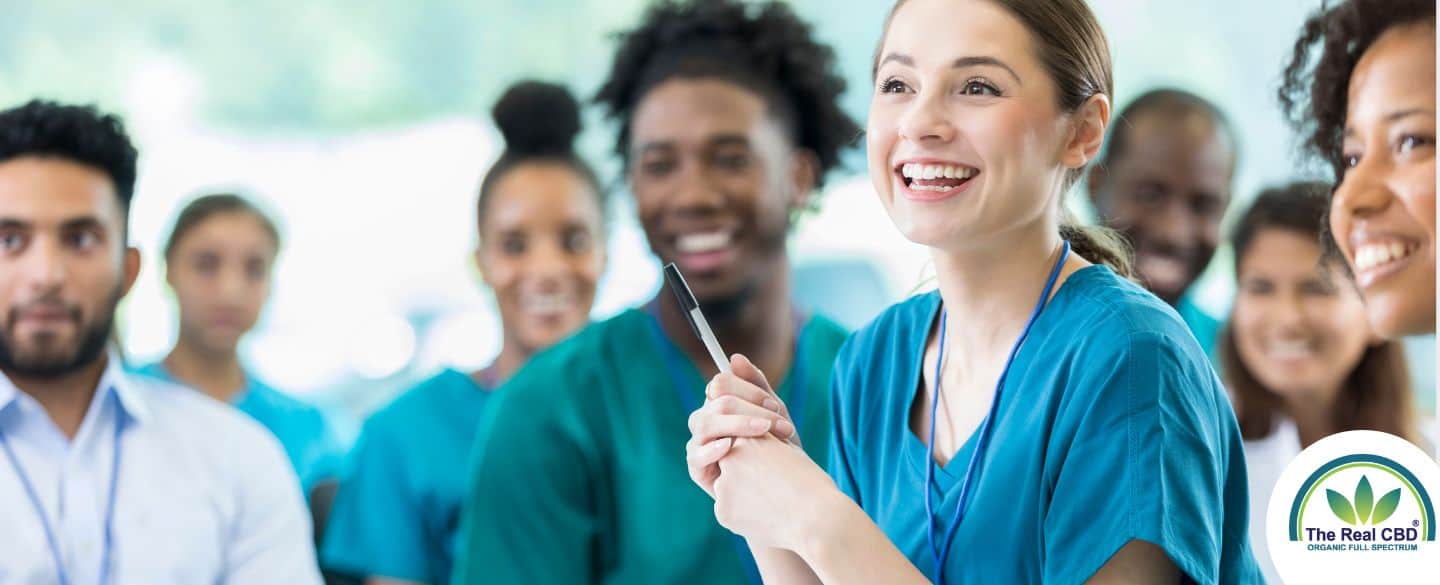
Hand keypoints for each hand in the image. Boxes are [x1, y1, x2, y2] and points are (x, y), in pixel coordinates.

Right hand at [686, 354, 799, 497]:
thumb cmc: (779, 448)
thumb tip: (734, 358)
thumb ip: (757, 385)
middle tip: (781, 425)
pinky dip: (713, 448)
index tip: (774, 406)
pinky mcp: (697, 468)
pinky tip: (730, 446)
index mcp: (720, 403)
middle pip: (716, 402)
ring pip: (706, 422)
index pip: (720, 383)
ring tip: (764, 432)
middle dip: (751, 410)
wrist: (785, 488)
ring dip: (738, 425)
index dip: (748, 391)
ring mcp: (699, 443)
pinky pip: (696, 454)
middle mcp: (706, 420)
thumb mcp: (774, 414)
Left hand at [712, 435, 840, 551]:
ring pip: (728, 491)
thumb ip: (767, 446)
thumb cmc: (811, 484)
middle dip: (746, 477)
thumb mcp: (791, 453)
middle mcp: (730, 459)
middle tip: (773, 490)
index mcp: (748, 439)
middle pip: (732, 467)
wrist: (818, 520)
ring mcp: (723, 487)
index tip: (778, 473)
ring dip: (743, 497)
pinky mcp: (722, 512)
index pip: (743, 447)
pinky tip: (765, 518)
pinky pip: (729, 512)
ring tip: (772, 505)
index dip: (761, 461)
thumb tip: (753, 446)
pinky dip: (743, 516)